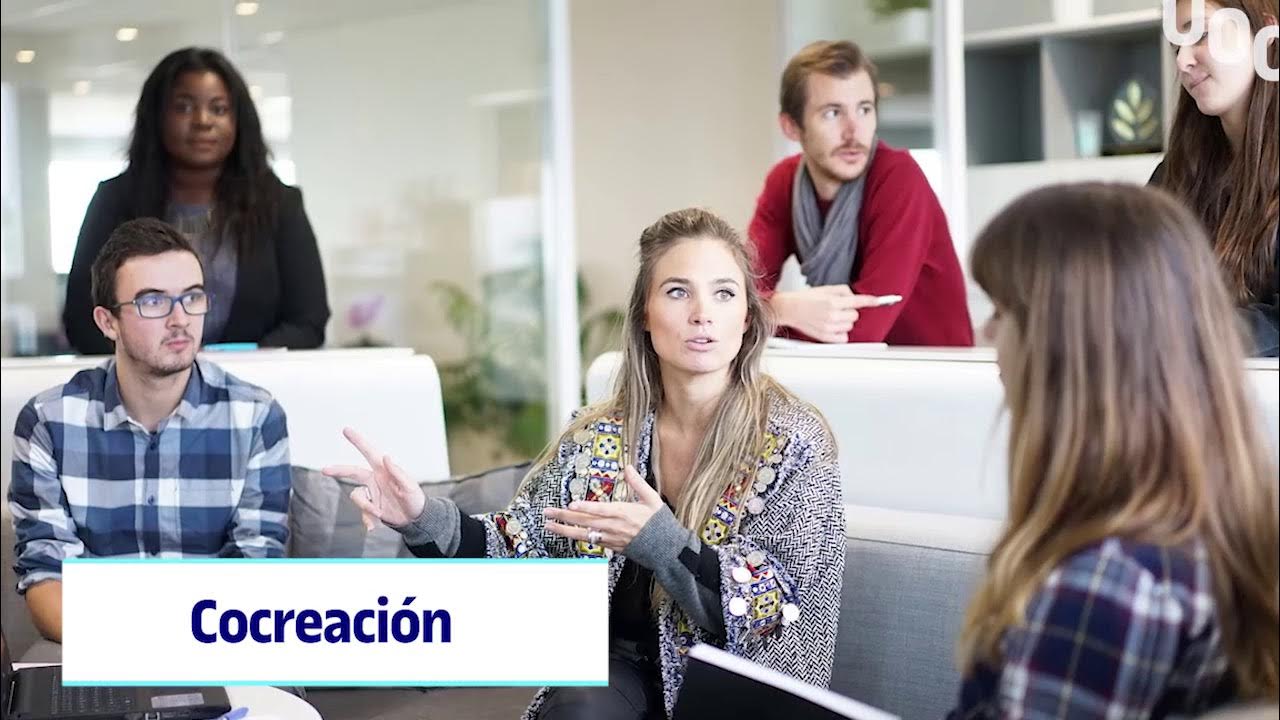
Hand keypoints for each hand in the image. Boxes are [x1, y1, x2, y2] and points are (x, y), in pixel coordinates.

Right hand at [323, 427, 424, 529]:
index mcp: (384, 470)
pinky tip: (374, 525)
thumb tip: (386, 456)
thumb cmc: (415, 499)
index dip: (358, 441)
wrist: (415, 519)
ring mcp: (371, 493)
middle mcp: (375, 479)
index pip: (369, 452)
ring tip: (379, 514)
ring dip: (365, 507)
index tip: (346, 430)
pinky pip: (361, 512)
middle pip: (352, 471)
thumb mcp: (409, 486)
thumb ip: (398, 472)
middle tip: (324, 470)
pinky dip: (367, 519)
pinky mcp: (369, 506)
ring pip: (356, 496)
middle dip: (338, 470)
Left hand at [543, 465, 664, 551]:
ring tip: (549, 525)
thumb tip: (628, 467)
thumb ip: (638, 483)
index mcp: (623, 512)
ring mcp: (611, 538)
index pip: (600, 509)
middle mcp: (613, 526)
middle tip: (547, 512)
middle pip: (585, 521)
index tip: (571, 504)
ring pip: (583, 534)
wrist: (666, 549)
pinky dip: (577, 538)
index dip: (585, 507)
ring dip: (564, 530)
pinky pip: (591, 541)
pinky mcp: (611, 546)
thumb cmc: (659, 523)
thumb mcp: (652, 499)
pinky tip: (566, 534)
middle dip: (564, 516)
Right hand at [771, 286, 883, 342]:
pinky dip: (841, 333)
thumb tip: (856, 297)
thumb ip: (844, 291)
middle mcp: (832, 315)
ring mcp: (828, 328)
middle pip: (855, 315)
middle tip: (838, 308)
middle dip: (849, 311)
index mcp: (832, 302)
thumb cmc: (806, 298)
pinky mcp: (825, 337)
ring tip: (832, 317)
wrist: (790, 309)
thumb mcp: (826, 289)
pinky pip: (843, 338)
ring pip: (850, 327)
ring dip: (845, 322)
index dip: (870, 301)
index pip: (858, 301)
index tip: (878, 301)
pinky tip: (832, 326)